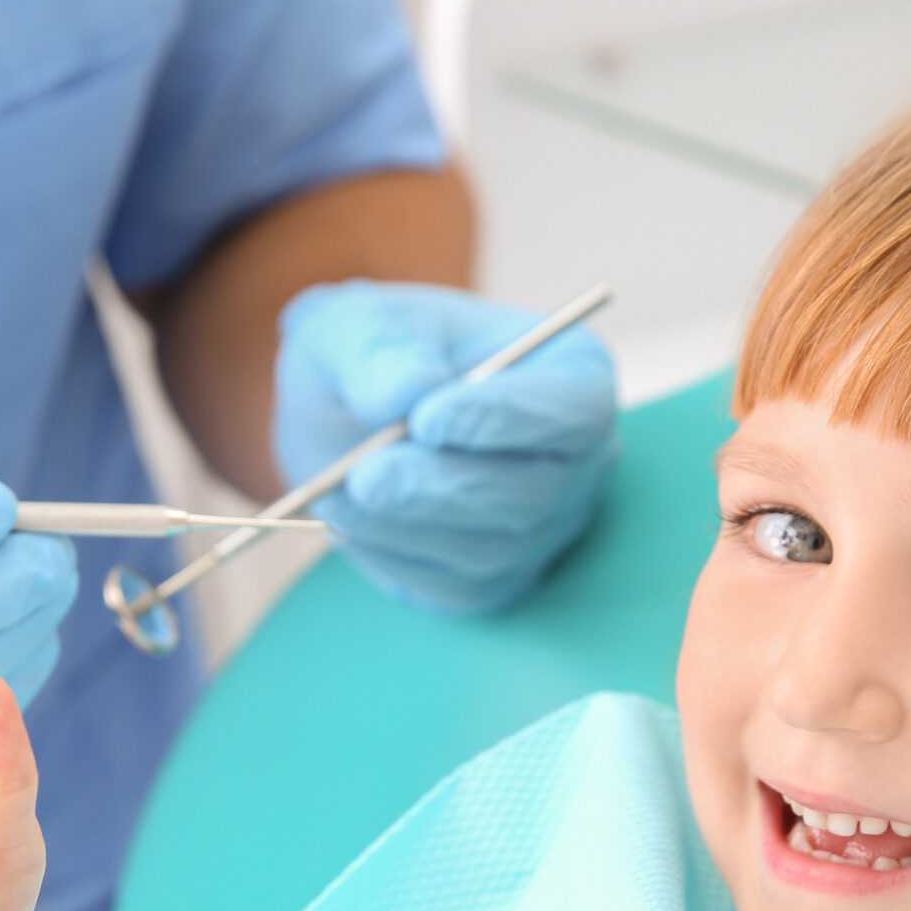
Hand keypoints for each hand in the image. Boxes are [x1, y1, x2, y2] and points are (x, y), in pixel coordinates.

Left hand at [274, 281, 618, 612]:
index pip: (575, 410)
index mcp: (571, 374)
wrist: (346, 417)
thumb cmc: (372, 355)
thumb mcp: (358, 324)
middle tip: (364, 476)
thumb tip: (407, 390)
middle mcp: (576, 460)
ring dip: (405, 524)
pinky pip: (455, 587)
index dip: (507, 419)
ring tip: (334, 489)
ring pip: (491, 549)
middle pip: (536, 494)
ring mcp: (543, 527)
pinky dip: (394, 555)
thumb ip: (379, 346)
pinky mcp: (497, 579)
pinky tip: (349, 516)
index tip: (426, 418)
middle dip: (442, 488)